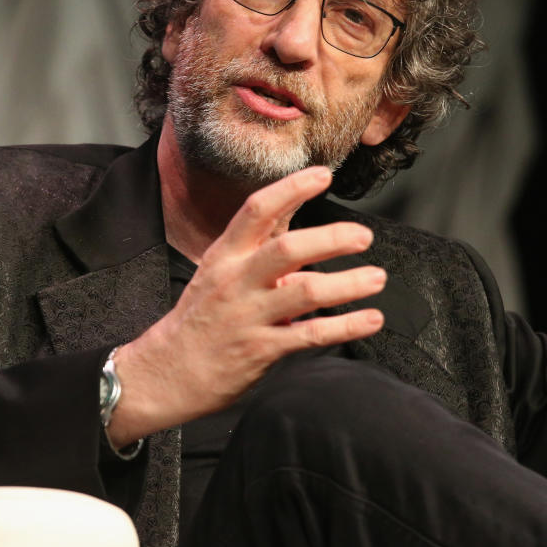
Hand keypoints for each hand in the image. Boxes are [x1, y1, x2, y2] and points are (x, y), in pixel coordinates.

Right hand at [107, 166, 385, 445]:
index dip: (292, 188)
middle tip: (363, 236)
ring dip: (348, 284)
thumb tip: (298, 222)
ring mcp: (250, 316)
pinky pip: (311, 334)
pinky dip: (347, 326)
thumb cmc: (201, 317)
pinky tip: (370, 319)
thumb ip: (259, 249)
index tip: (323, 175)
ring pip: (306, 292)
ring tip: (376, 278)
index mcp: (226, 255)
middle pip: (287, 249)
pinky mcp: (262, 350)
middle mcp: (237, 281)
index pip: (257, 210)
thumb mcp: (219, 271)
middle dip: (330, 239)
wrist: (170, 371)